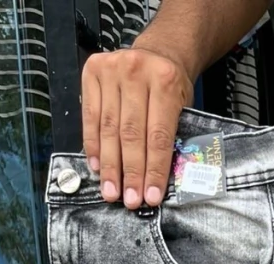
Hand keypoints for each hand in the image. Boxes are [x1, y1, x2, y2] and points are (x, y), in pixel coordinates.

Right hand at [81, 45, 192, 209]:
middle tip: (129, 200)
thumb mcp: (182, 106)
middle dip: (130, 172)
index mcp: (165, 81)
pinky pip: (90, 117)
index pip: (158, 136)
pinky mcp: (92, 71)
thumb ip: (171, 136)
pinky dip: (93, 145)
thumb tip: (157, 181)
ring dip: (110, 165)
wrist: (157, 53)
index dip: (153, 170)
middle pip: (131, 134)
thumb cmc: (171, 87)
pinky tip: (97, 168)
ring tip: (112, 192)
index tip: (150, 197)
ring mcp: (111, 69)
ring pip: (108, 128)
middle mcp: (136, 72)